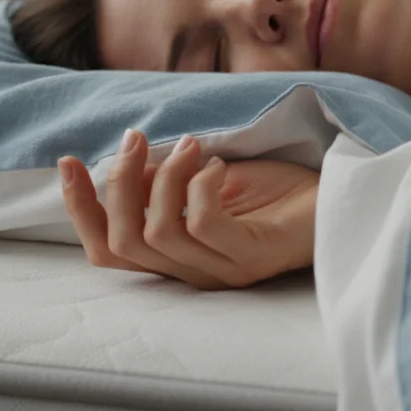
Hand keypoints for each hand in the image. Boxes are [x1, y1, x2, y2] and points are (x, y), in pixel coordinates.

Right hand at [58, 129, 318, 289]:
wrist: (340, 198)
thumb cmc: (279, 190)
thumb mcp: (208, 177)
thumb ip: (165, 179)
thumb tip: (122, 163)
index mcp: (177, 256)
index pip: (106, 250)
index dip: (79, 208)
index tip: (70, 160)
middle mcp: (193, 272)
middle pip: (122, 243)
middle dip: (118, 183)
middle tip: (137, 138)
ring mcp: (223, 270)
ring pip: (157, 234)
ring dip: (164, 178)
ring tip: (194, 145)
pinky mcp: (253, 258)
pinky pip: (205, 227)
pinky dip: (201, 187)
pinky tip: (220, 165)